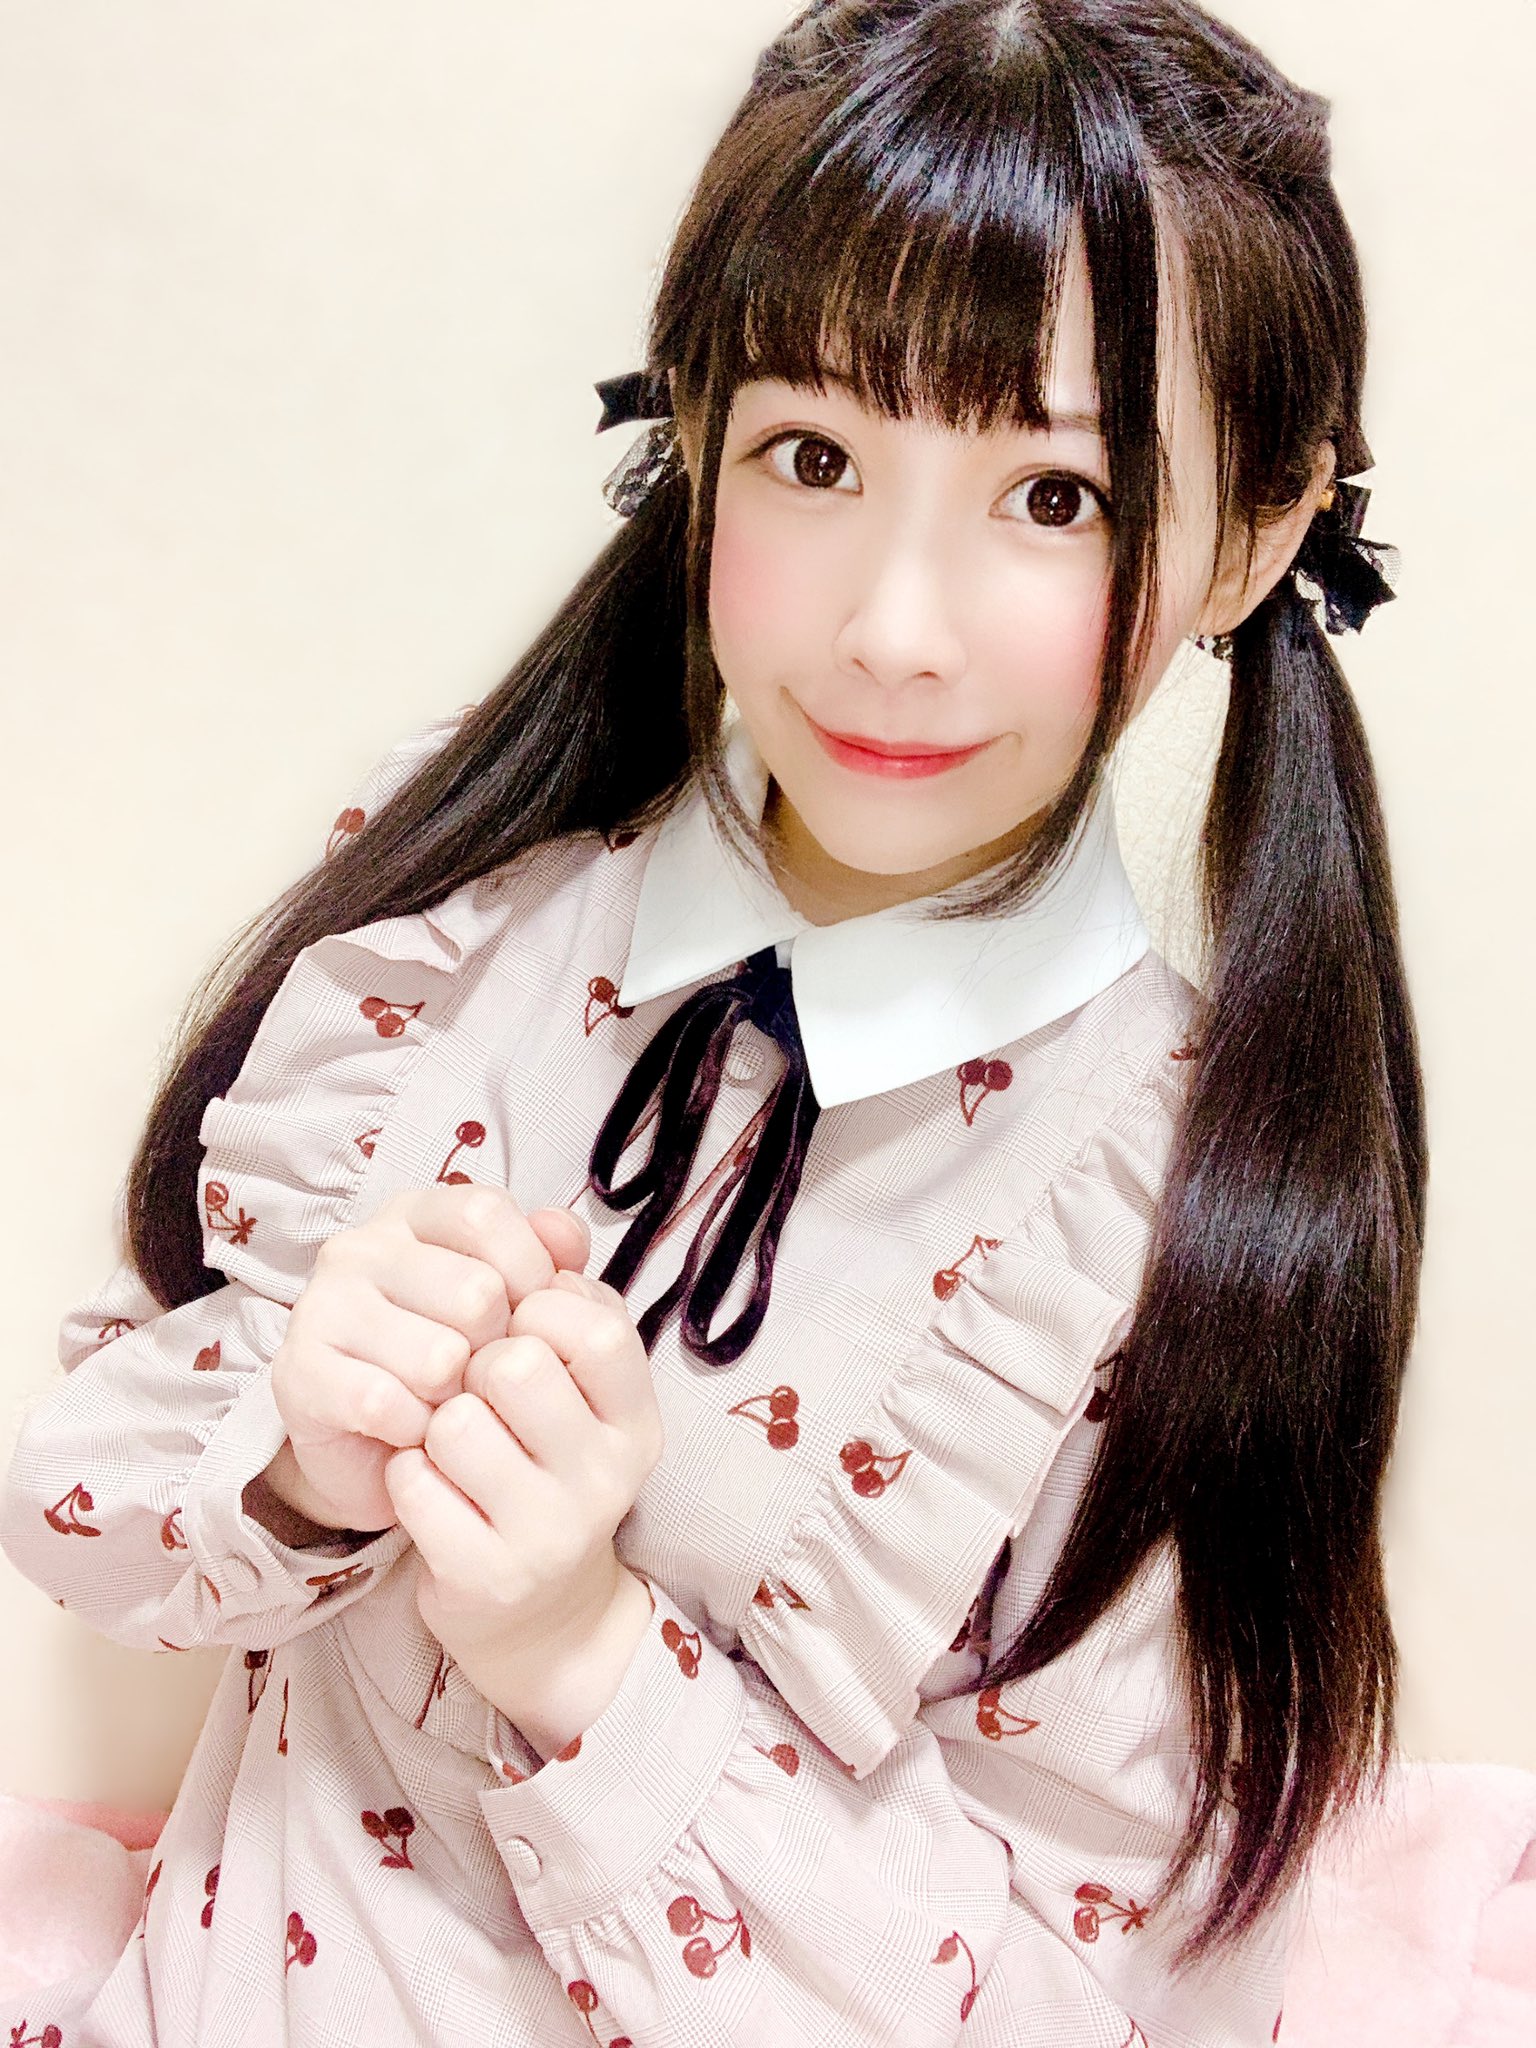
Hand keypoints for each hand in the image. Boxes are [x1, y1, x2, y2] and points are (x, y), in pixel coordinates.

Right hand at [268, 1185, 591, 1534]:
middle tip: (481, 1374)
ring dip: (457, 1399)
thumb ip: (548, 1258)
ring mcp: (321, 1306)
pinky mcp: (298, 1372)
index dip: (529, 1271)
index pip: (485, 1213)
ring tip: (447, 1404)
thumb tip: (565, 1235)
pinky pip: (387, 1404)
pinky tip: (413, 1430)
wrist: (382, 1454)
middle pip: (475, 1291)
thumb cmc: (455, 1365)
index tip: (530, 1316)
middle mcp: (361, 1247)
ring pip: (437, 1357)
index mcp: (416, 1215)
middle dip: (496, 1349)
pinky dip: (415, 1430)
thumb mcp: (513, 1303)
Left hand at [382, 1267, 664, 1713]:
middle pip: (517, 1365)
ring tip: (450, 1444)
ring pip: (456, 1423)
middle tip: (477, 1393)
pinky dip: (406, 1476)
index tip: (519, 1331)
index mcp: (637, 1420)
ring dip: (434, 1423)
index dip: (537, 1309)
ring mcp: (553, 1533)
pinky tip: (429, 1489)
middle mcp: (610, 1477)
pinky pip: (414, 1485)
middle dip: (476, 1365)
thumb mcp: (578, 1387)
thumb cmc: (544, 1467)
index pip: (594, 1324)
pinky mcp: (489, 1576)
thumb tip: (550, 1222)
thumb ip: (567, 1297)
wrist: (536, 1611)